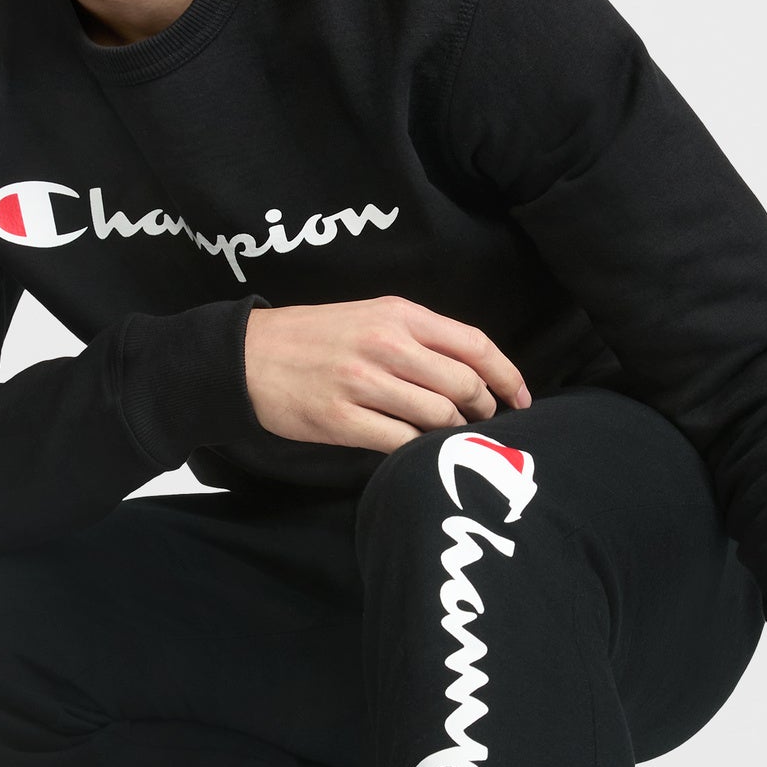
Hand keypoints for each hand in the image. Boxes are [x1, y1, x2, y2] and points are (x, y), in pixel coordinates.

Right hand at [245, 295, 531, 451]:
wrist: (245, 357)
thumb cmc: (312, 338)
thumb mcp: (368, 316)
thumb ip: (418, 336)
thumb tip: (470, 372)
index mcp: (398, 315)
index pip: (474, 344)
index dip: (507, 375)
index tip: (520, 398)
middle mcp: (385, 345)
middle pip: (464, 384)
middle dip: (483, 410)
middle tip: (482, 422)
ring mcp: (363, 383)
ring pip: (438, 417)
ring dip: (452, 433)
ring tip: (448, 437)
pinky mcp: (342, 420)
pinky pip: (401, 443)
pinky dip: (418, 451)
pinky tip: (417, 451)